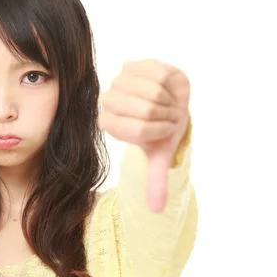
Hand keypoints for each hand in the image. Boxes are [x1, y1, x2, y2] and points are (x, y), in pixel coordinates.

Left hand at [98, 59, 189, 212]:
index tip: (165, 130)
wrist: (167, 100)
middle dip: (166, 116)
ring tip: (167, 102)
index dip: (158, 131)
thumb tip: (156, 211)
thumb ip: (155, 180)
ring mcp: (118, 81)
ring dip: (168, 100)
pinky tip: (166, 86)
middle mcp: (107, 101)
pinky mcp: (132, 65)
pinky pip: (156, 72)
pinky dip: (169, 82)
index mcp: (108, 123)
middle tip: (169, 116)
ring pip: (151, 91)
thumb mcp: (159, 154)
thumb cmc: (160, 127)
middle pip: (145, 111)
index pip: (137, 130)